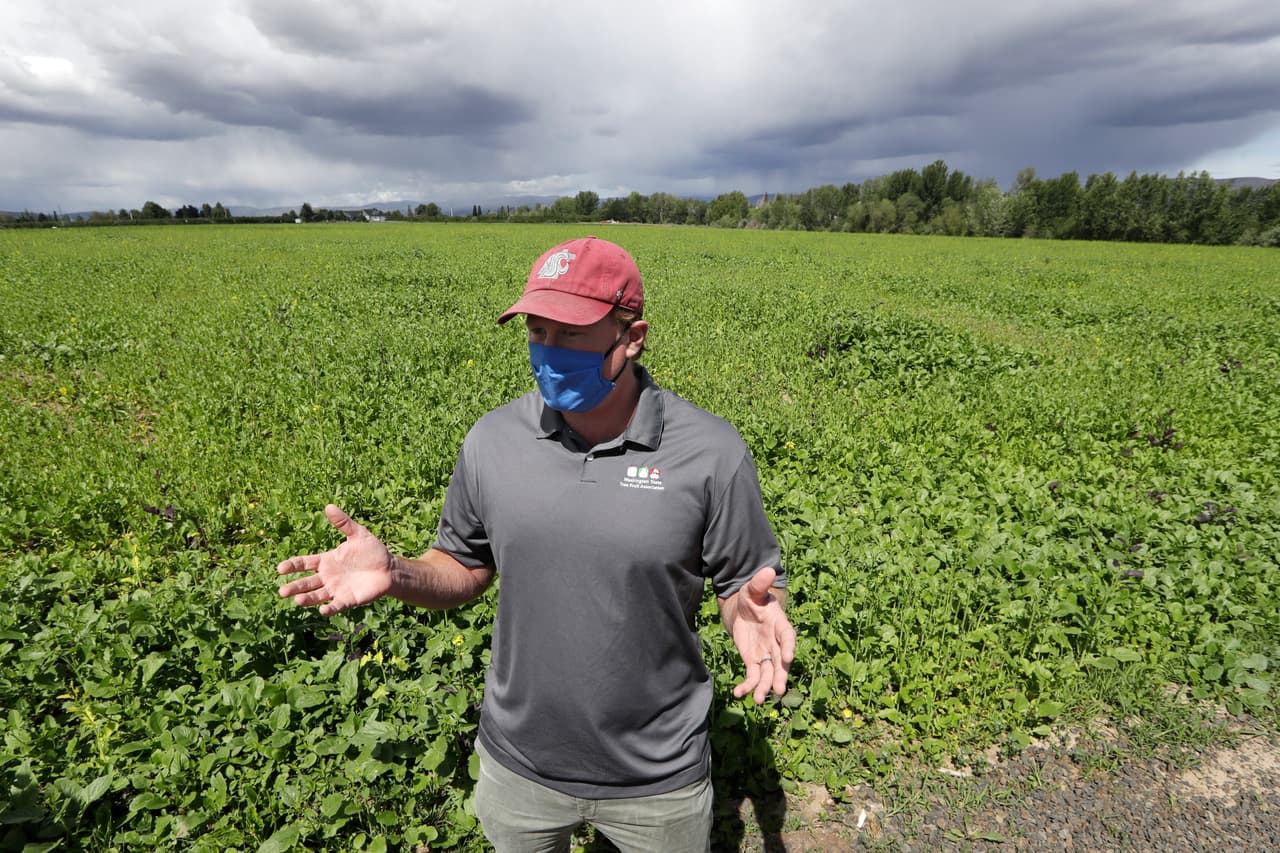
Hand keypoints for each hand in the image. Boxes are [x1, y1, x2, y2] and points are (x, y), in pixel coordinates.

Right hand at [277, 504, 392, 615]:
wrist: (390, 568)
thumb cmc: (373, 551)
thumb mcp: (358, 534)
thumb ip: (343, 523)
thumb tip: (329, 506)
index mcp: (326, 560)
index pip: (304, 563)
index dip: (292, 565)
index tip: (280, 568)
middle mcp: (328, 576)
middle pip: (307, 582)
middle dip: (295, 587)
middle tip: (282, 591)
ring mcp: (336, 589)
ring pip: (317, 595)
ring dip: (307, 599)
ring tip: (297, 601)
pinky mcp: (348, 599)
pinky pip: (336, 605)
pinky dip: (329, 609)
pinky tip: (323, 611)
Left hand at [727, 567, 795, 703]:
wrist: (744, 610)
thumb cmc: (753, 598)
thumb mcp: (753, 590)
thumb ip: (759, 584)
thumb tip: (768, 570)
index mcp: (780, 625)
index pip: (787, 637)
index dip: (789, 647)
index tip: (788, 658)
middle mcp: (776, 643)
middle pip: (780, 662)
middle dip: (780, 676)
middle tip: (779, 691)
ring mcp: (766, 654)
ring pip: (768, 673)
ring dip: (764, 687)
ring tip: (758, 700)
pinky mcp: (753, 661)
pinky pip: (752, 676)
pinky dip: (747, 685)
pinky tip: (739, 693)